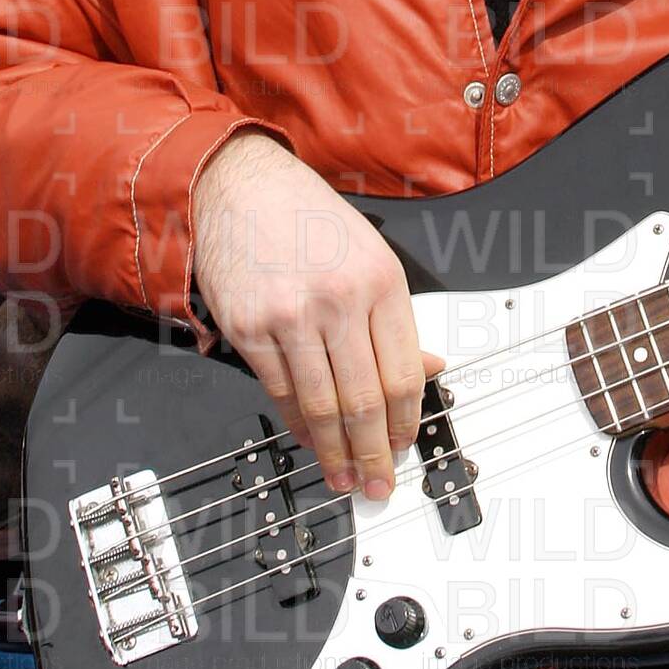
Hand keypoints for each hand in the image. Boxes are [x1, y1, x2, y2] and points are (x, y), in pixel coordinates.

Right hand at [193, 133, 443, 500]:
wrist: (242, 186)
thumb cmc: (308, 218)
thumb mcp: (370, 254)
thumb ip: (396, 317)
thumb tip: (426, 369)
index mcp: (380, 280)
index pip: (403, 372)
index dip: (407, 421)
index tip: (405, 445)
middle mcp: (339, 299)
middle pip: (365, 399)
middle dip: (375, 452)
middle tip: (378, 483)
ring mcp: (291, 316)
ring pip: (322, 405)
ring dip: (335, 452)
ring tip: (343, 476)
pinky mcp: (249, 328)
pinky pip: (281, 391)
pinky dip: (297, 423)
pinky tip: (308, 440)